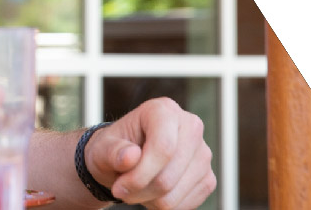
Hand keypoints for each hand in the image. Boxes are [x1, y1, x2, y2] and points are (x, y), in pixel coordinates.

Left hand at [84, 97, 215, 208]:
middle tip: (122, 190)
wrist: (125, 160)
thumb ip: (112, 151)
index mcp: (163, 110)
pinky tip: (152, 192)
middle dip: (140, 190)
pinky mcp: (207, 177)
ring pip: (175, 193)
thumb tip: (130, 156)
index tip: (119, 188)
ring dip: (150, 199)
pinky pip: (187, 205)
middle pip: (168, 176)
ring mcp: (203, 154)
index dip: (140, 174)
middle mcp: (190, 127)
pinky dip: (165, 206)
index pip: (163, 147)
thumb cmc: (114, 149)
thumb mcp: (102, 148)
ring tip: (136, 188)